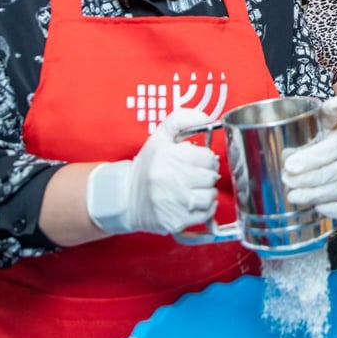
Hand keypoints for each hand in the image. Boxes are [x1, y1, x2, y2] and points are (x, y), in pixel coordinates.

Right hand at [86, 109, 219, 234]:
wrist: (125, 198)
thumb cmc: (146, 167)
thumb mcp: (159, 137)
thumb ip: (181, 119)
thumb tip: (205, 116)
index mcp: (168, 156)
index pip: (207, 157)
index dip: (205, 158)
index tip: (198, 160)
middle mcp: (171, 179)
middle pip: (211, 176)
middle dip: (206, 175)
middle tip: (194, 175)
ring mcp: (174, 202)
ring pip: (211, 196)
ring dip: (206, 192)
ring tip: (193, 189)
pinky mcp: (176, 221)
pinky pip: (206, 214)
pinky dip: (205, 209)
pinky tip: (192, 202)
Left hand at [283, 96, 336, 220]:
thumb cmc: (328, 138)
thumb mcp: (325, 122)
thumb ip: (325, 113)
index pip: (332, 151)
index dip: (310, 159)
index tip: (289, 165)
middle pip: (334, 174)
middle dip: (308, 180)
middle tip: (286, 181)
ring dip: (315, 196)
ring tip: (294, 196)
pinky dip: (333, 210)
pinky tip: (316, 207)